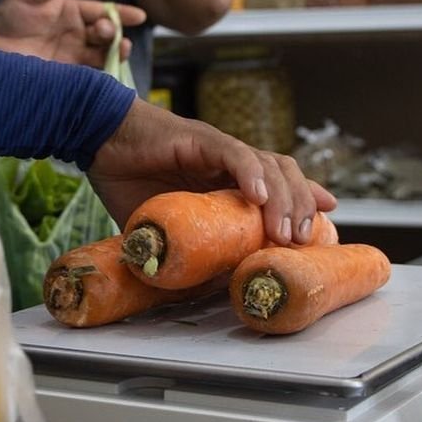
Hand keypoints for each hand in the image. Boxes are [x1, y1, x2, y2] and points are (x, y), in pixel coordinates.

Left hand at [0, 0, 145, 65]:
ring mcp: (74, 54)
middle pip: (105, 33)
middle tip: (106, 31)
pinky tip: (109, 71)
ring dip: (115, 52)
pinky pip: (90, 74)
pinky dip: (102, 73)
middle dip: (112, 32)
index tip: (139, 16)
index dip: (121, 13)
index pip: (101, 10)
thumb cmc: (8, 18)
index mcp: (72, 12)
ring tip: (120, 49)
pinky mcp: (67, 74)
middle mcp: (78, 33)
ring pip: (103, 54)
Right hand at [87, 100, 336, 244]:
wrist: (97, 138)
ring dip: (283, 198)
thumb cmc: (126, 176)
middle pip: (284, 173)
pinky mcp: (200, 139)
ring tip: (285, 230)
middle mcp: (229, 159)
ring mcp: (218, 147)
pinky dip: (250, 174)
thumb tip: (196, 283)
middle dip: (301, 206)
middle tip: (304, 240)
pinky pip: (233, 154)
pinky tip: (259, 197)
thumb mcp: (162, 220)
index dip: (304, 199)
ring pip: (268, 165)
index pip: (278, 182)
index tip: (323, 225)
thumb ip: (182, 243)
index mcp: (224, 176)